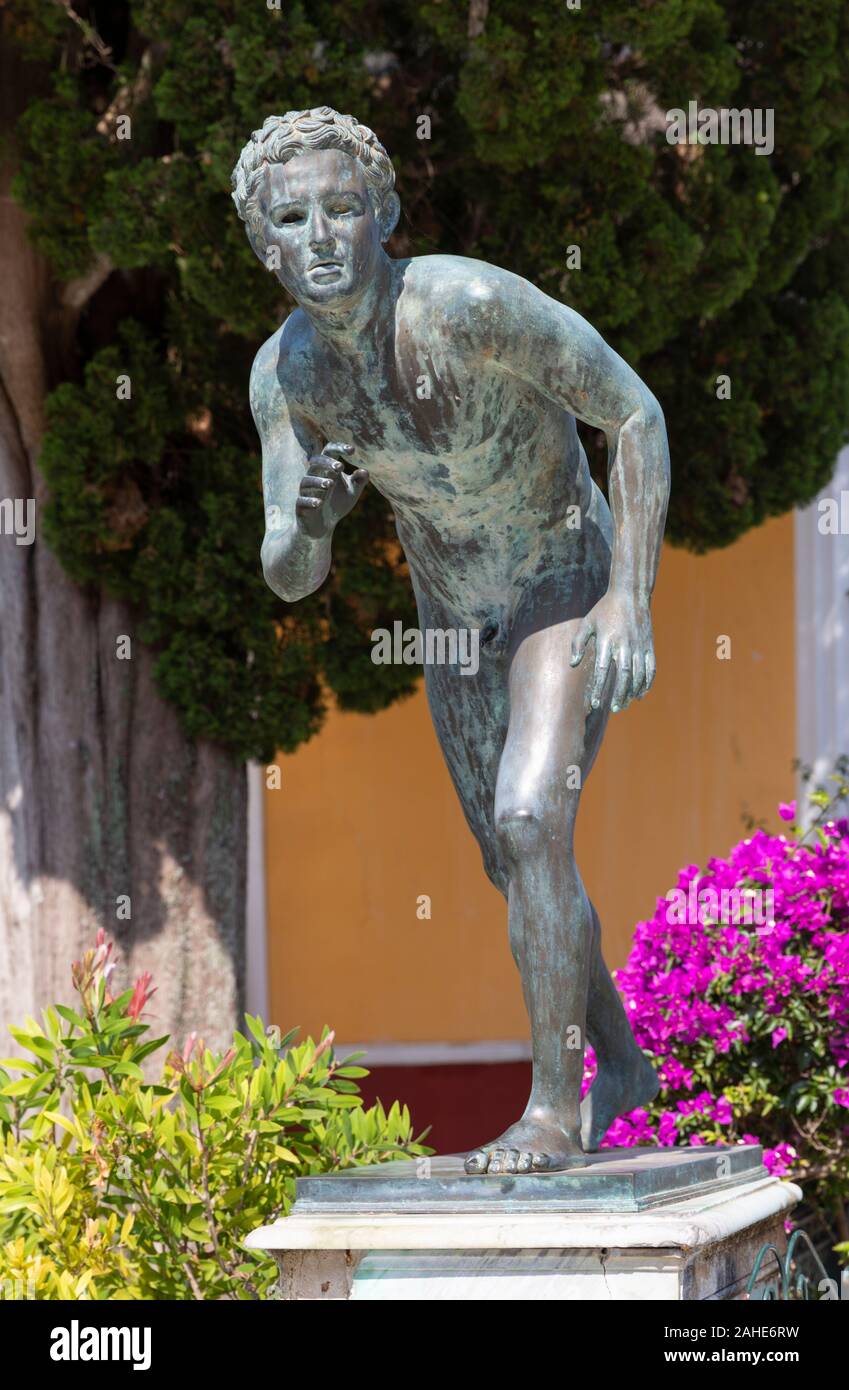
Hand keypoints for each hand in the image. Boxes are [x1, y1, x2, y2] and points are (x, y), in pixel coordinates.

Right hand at [295, 442, 367, 538]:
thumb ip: (359, 482)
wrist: (322, 526)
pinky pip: (302, 501)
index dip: (339, 448)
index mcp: (327, 470)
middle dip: (327, 463)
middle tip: (340, 467)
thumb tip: (364, 471)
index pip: (329, 452)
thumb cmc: (337, 504)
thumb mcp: (352, 493)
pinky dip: (310, 501)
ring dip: (318, 481)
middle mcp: (314, 477)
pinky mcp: (301, 506)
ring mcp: (306, 492)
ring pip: (306, 481)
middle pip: (315, 462)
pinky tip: (319, 503)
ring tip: (330, 484)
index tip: (352, 450)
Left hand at [570, 591, 655, 713]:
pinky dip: (647, 683)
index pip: (602, 671)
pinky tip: (641, 694)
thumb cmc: (604, 610)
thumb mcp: (587, 623)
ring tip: (624, 704)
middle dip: (618, 695)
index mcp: (606, 641)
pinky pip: (650, 669)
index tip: (594, 704)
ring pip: (637, 675)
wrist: (631, 594)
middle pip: (622, 676)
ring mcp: (639, 646)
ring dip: (632, 692)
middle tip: (613, 709)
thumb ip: (577, 643)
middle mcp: (624, 645)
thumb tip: (573, 664)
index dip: (598, 689)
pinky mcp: (649, 646)